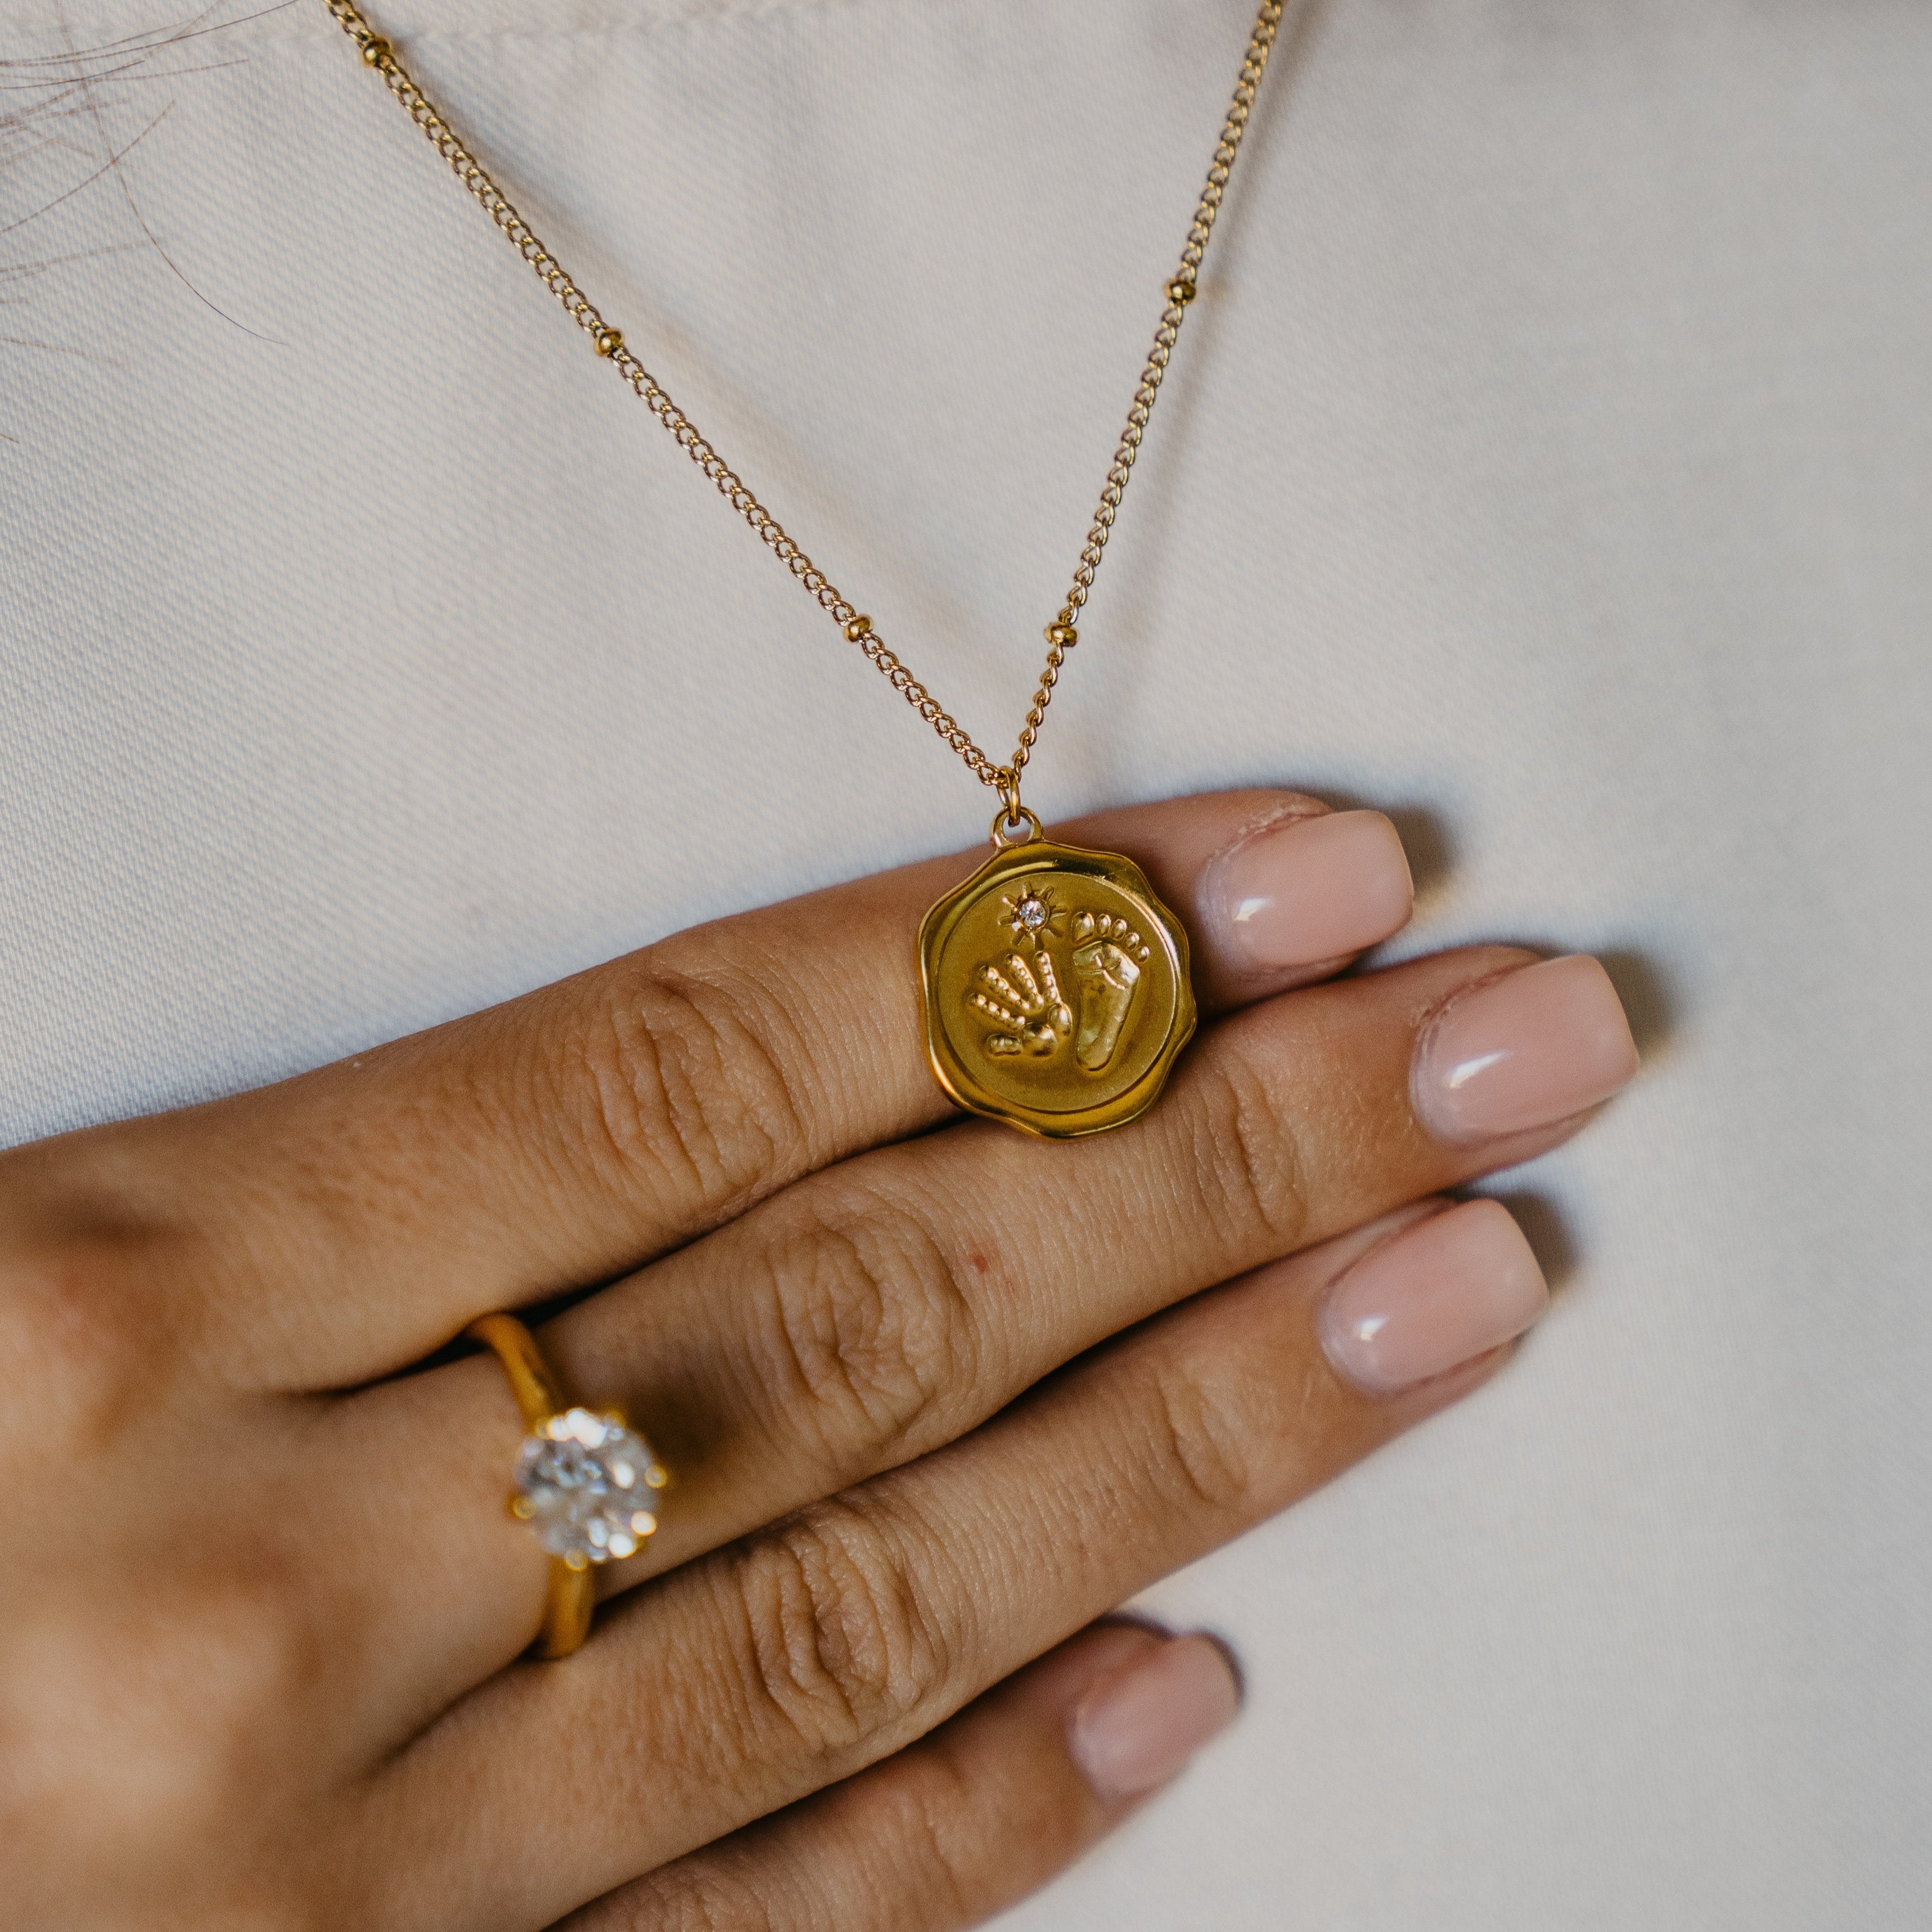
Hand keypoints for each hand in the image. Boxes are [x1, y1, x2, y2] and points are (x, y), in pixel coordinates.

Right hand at [0, 790, 1636, 1930]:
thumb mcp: (28, 1258)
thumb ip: (393, 1176)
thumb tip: (811, 1068)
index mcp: (112, 1309)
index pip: (706, 1064)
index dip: (1033, 956)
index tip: (1299, 876)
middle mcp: (260, 1584)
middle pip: (865, 1303)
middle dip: (1230, 1157)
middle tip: (1503, 1048)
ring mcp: (348, 1868)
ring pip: (875, 1591)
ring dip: (1208, 1434)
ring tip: (1457, 1289)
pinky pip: (749, 1921)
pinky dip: (985, 1807)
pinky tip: (1189, 1684)